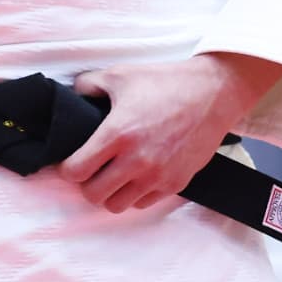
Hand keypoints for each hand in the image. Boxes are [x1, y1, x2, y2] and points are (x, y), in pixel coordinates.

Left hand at [58, 53, 281, 212]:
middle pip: (93, 195)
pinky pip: (143, 203)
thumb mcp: (122, 75)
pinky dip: (135, 194)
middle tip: (93, 169)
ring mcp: (157, 175)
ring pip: (116, 206)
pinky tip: (138, 175)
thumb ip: (89, 85)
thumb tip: (74, 96)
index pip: (75, 171)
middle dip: (88, 183)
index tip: (72, 160)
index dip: (67, 167)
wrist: (213, 92)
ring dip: (111, 192)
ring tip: (115, 175)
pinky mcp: (176, 182)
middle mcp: (136, 160)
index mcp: (117, 133)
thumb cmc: (167, 82)